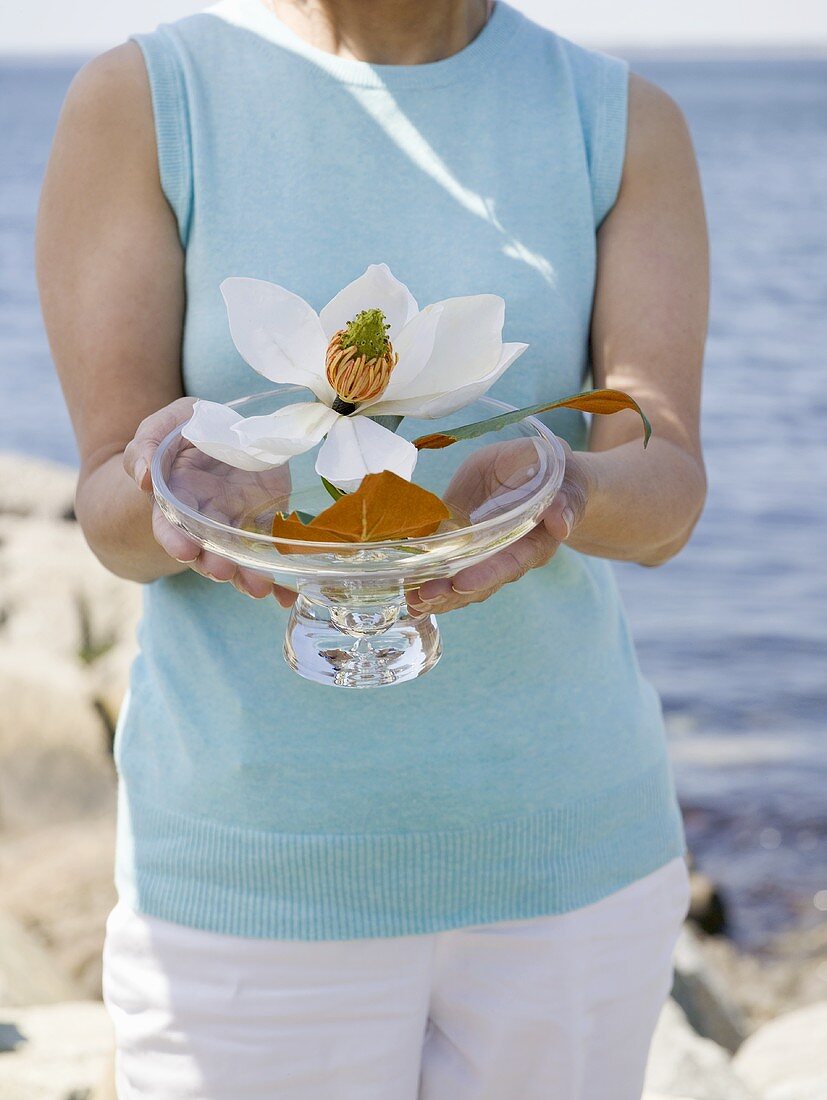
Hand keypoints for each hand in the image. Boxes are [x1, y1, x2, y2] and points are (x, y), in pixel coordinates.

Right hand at [123, 397, 296, 604]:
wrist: (228, 429)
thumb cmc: (188, 430)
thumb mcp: (165, 426)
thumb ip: (145, 447)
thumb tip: (143, 478)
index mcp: (177, 499)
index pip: (171, 527)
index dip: (176, 540)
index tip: (184, 551)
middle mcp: (206, 519)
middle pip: (207, 550)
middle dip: (214, 564)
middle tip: (224, 571)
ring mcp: (238, 522)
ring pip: (241, 557)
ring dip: (248, 577)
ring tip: (259, 588)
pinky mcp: (268, 520)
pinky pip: (274, 549)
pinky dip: (281, 578)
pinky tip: (287, 595)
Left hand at [406, 439, 591, 616]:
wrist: (536, 470)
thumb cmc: (555, 473)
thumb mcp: (565, 477)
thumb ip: (565, 498)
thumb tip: (561, 522)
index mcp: (533, 543)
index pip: (510, 564)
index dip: (486, 575)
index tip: (462, 583)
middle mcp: (506, 557)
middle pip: (479, 583)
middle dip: (451, 593)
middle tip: (423, 597)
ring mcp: (481, 554)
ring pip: (459, 583)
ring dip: (435, 594)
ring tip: (411, 600)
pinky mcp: (459, 543)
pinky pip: (442, 565)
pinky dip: (423, 579)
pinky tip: (405, 592)